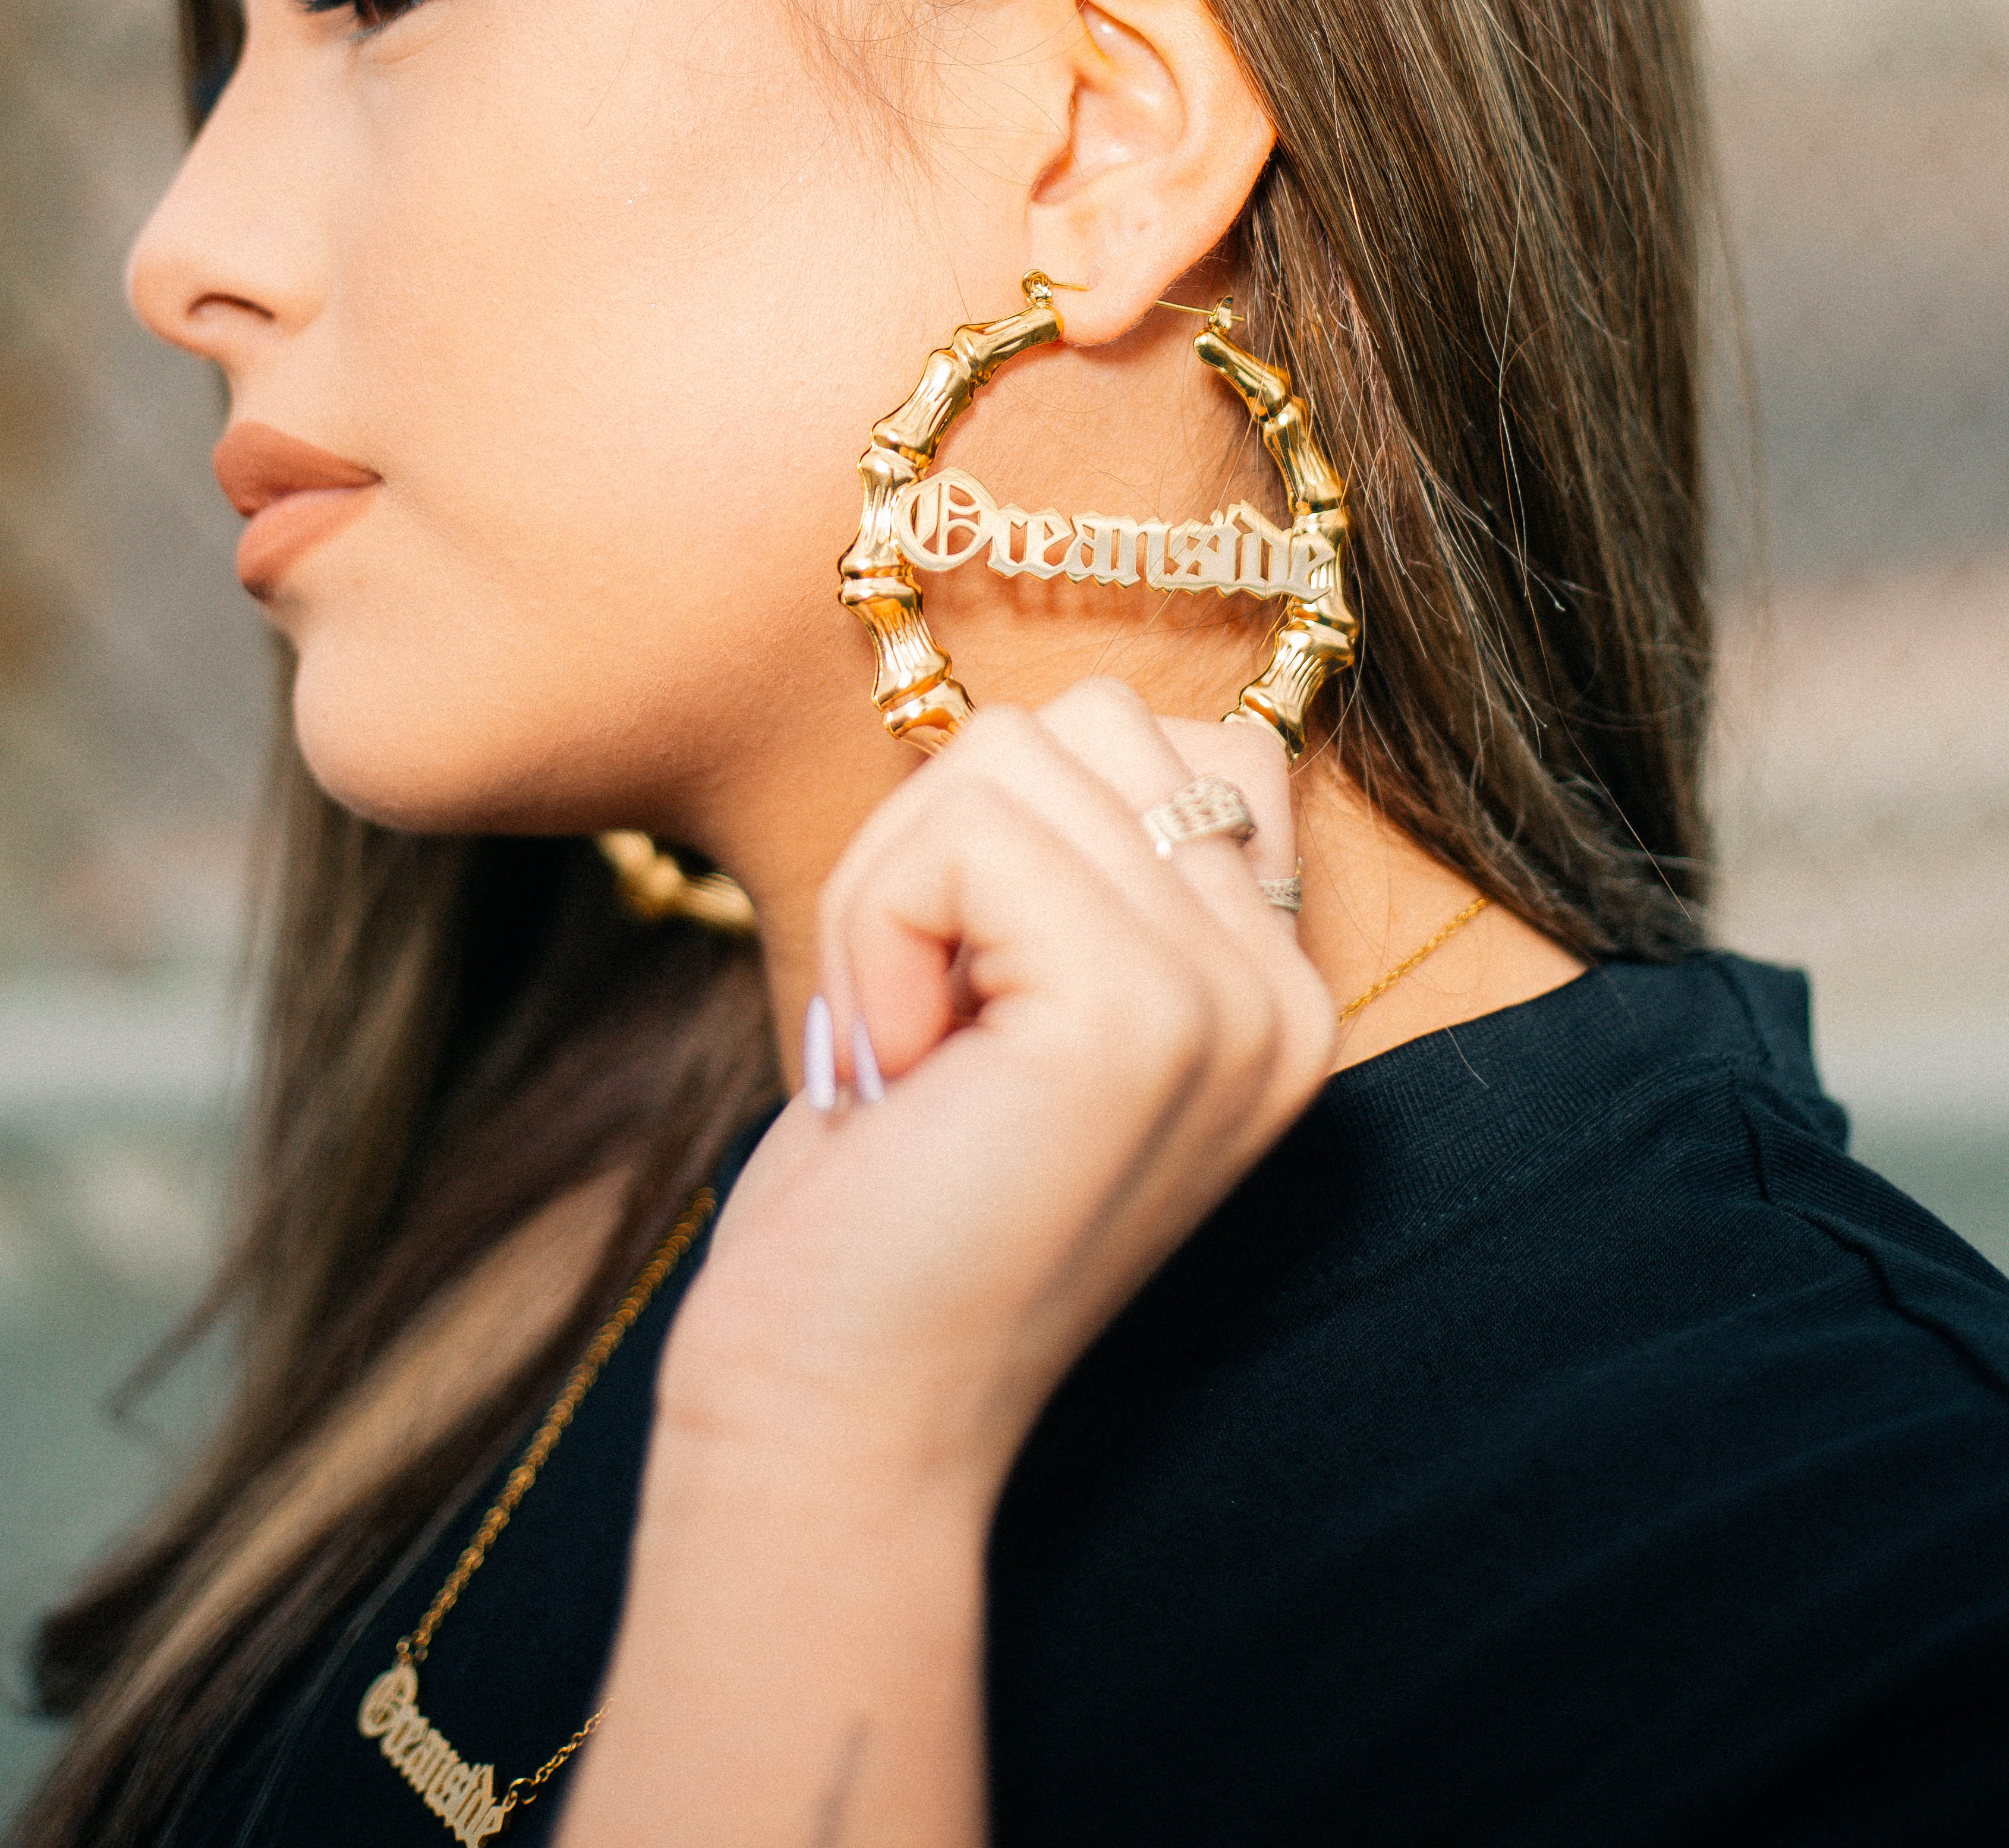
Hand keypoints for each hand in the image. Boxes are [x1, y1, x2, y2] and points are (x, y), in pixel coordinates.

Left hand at [654, 676, 1335, 1519]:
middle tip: (926, 1022)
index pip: (1166, 736)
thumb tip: (1025, 721)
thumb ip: (1072, 864)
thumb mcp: (1014, 999)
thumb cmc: (886, 1198)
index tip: (975, 992)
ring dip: (898, 886)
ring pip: (1010, 753)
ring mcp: (1228, 1000)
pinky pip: (961, 833)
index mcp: (1269, 988)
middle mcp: (1282, 993)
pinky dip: (878, 929)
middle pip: (1081, 721)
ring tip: (918, 1046)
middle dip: (940, 844)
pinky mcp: (1136, 1011)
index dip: (1012, 826)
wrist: (842, 1404)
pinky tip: (903, 1071)